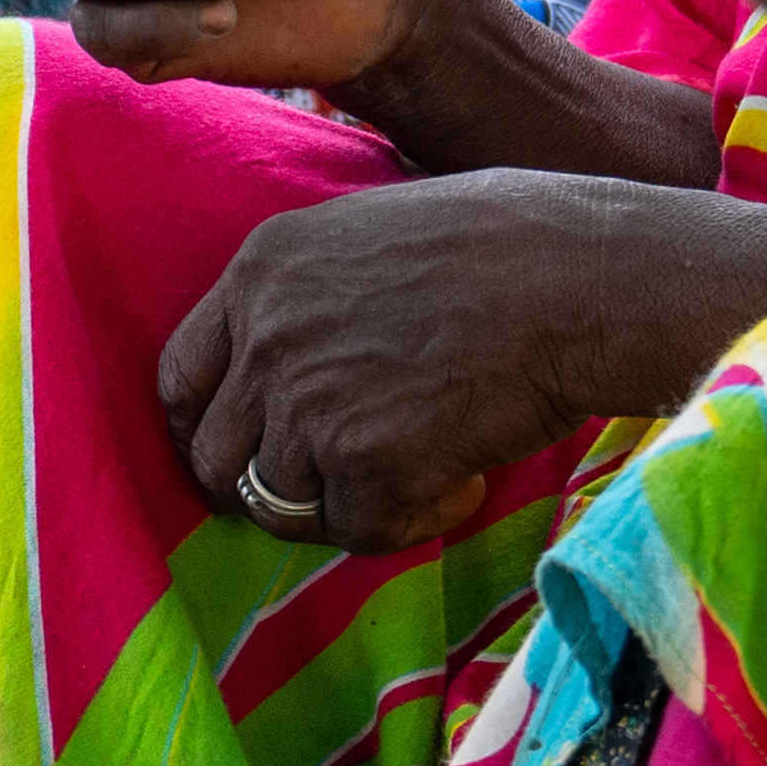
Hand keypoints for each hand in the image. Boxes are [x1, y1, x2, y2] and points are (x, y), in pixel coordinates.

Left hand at [162, 168, 631, 550]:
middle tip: (342, 487)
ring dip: (349, 504)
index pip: (180, 377)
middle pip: (216, 460)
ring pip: (282, 509)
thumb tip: (302, 367)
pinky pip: (361, 533)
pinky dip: (413, 523)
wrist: (586, 279)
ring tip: (429, 468)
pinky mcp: (365, 466)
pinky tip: (465, 478)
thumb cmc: (516, 245)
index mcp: (263, 270)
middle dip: (273, 487)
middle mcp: (267, 338)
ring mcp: (309, 407)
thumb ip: (316, 295)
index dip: (209, 430)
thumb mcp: (376, 232)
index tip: (246, 455)